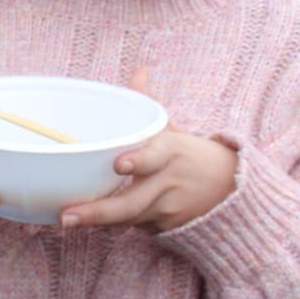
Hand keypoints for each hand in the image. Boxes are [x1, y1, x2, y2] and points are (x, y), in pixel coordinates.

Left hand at [59, 69, 235, 232]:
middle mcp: (168, 183)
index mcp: (171, 152)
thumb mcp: (173, 129)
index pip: (155, 157)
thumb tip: (139, 71)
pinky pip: (133, 226)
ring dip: (97, 221)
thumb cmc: (191, 154)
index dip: (138, 161)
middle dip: (99, 210)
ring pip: (129, 218)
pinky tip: (88, 224)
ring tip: (67, 219)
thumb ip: (148, 104)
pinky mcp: (165, 227)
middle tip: (68, 214)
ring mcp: (167, 209)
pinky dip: (111, 225)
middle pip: (133, 201)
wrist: (231, 189)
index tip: (118, 164)